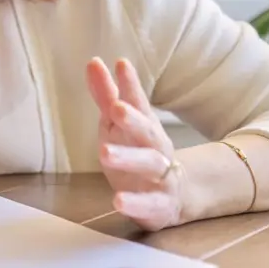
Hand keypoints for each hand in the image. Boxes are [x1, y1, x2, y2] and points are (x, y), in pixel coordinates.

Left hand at [86, 57, 185, 230]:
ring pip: (149, 164)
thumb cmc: (138, 151)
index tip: (120, 64)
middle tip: (116, 108)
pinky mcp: (159, 205)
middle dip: (133, 119)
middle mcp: (155, 147)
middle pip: (147, 131)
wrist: (175, 195)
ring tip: (104, 154)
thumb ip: (106, 96)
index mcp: (144, 125)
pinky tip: (118, 200)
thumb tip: (93, 62)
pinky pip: (149, 204)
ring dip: (128, 158)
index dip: (130, 84)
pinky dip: (135, 203)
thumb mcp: (119, 124)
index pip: (138, 102)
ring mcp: (161, 176)